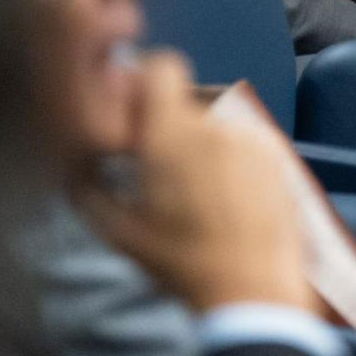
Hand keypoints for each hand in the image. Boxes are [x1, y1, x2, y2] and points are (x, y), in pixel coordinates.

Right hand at [80, 52, 317, 315]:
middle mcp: (214, 124)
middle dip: (172, 129)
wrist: (253, 288)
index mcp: (171, 135)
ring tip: (202, 196)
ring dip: (204, 146)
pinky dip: (235, 160)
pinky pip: (245, 142)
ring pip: (216, 125)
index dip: (147, 82)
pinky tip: (231, 200)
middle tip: (166, 173)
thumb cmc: (181, 262)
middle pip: (187, 104)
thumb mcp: (120, 233)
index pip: (163, 67)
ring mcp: (251, 137)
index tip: (140, 114)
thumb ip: (88, 189)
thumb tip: (77, 163)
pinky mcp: (278, 155)